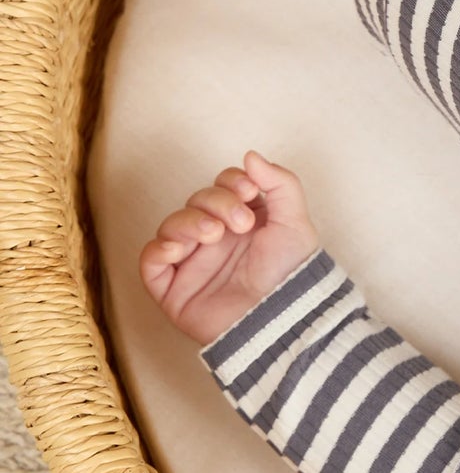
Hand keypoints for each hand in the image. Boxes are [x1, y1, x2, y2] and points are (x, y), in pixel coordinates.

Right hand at [139, 150, 321, 346]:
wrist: (282, 317)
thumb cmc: (293, 274)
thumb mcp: (295, 221)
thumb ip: (280, 183)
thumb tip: (250, 156)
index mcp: (244, 221)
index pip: (223, 185)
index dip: (230, 181)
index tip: (248, 191)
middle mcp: (217, 239)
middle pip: (197, 201)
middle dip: (215, 202)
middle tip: (239, 223)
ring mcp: (194, 263)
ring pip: (171, 225)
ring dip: (188, 222)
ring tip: (213, 235)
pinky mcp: (175, 289)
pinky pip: (151, 261)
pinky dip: (159, 249)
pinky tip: (179, 249)